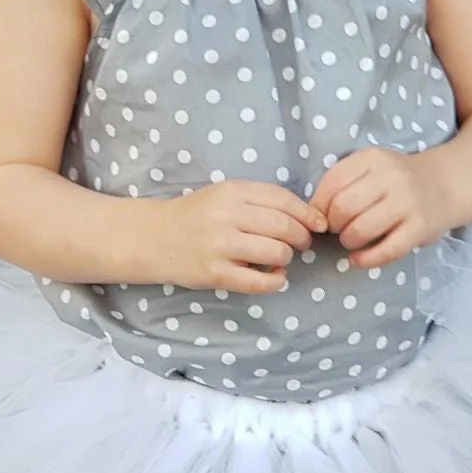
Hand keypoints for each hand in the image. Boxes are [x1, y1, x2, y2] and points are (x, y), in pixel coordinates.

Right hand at [159, 181, 326, 293]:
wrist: (153, 238)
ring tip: (279, 258)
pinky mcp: (215, 273)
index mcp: (232, 191)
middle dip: (301, 238)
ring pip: (277, 252)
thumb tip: (309, 219)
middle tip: (300, 244)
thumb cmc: (195, 216)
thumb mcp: (224, 195)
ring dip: (286, 258)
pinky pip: (260, 281)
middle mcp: (227, 215)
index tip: (318, 225)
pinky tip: (274, 277)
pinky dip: (275, 281)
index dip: (307, 214)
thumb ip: (259, 201)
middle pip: (285, 227)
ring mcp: (220, 245)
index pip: (284, 200)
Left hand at [308, 147, 459, 268]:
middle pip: (344, 207)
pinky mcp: (420, 228)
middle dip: (332, 224)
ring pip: (361, 230)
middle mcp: (391, 177)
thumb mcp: (371, 168)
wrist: (445, 185)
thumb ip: (344, 183)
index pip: (332, 182)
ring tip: (350, 240)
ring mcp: (407, 203)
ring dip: (347, 240)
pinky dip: (366, 260)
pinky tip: (358, 259)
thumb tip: (313, 214)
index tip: (321, 215)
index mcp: (372, 159)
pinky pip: (386, 250)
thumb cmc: (397, 180)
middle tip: (337, 228)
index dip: (319, 204)